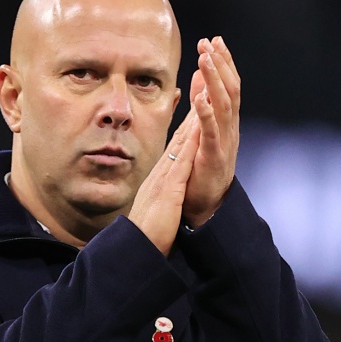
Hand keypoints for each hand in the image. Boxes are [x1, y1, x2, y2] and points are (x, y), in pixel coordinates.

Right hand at [127, 102, 201, 255]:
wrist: (137, 250)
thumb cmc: (146, 236)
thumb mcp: (154, 212)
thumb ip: (159, 201)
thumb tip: (160, 198)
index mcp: (159, 181)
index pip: (175, 151)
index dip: (185, 130)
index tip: (194, 112)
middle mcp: (160, 175)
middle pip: (178, 140)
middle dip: (190, 115)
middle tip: (200, 91)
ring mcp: (163, 180)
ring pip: (180, 144)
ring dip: (192, 119)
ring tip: (203, 95)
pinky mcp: (169, 189)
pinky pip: (182, 161)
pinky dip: (191, 142)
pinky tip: (199, 126)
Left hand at [182, 37, 239, 226]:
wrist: (207, 206)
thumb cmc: (202, 169)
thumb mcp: (202, 132)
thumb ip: (201, 106)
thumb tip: (198, 80)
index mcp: (227, 123)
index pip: (229, 86)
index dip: (223, 62)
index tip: (214, 40)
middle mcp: (230, 129)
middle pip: (230, 89)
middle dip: (220, 64)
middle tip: (209, 42)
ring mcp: (224, 142)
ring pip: (222, 105)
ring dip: (213, 79)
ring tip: (204, 58)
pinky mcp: (213, 156)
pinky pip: (211, 131)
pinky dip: (206, 112)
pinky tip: (200, 96)